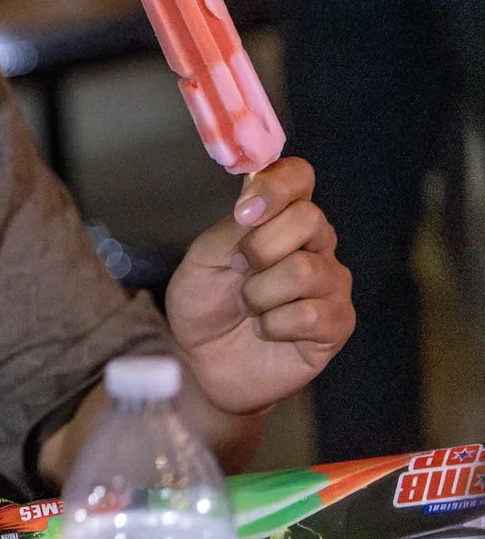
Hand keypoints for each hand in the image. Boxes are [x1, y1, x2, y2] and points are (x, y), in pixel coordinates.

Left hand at [164, 158, 352, 418]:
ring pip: (305, 270)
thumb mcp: (203, 260)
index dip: (276, 187)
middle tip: (237, 270)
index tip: (245, 212)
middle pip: (309, 219)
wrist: (203, 361)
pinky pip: (310, 314)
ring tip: (248, 307)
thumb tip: (254, 203)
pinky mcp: (336, 324)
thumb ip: (231, 230)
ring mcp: (330, 283)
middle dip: (259, 248)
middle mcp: (314, 244)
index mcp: (280, 218)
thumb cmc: (205, 304)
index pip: (298, 178)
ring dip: (259, 294)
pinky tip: (265, 330)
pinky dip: (273, 325)